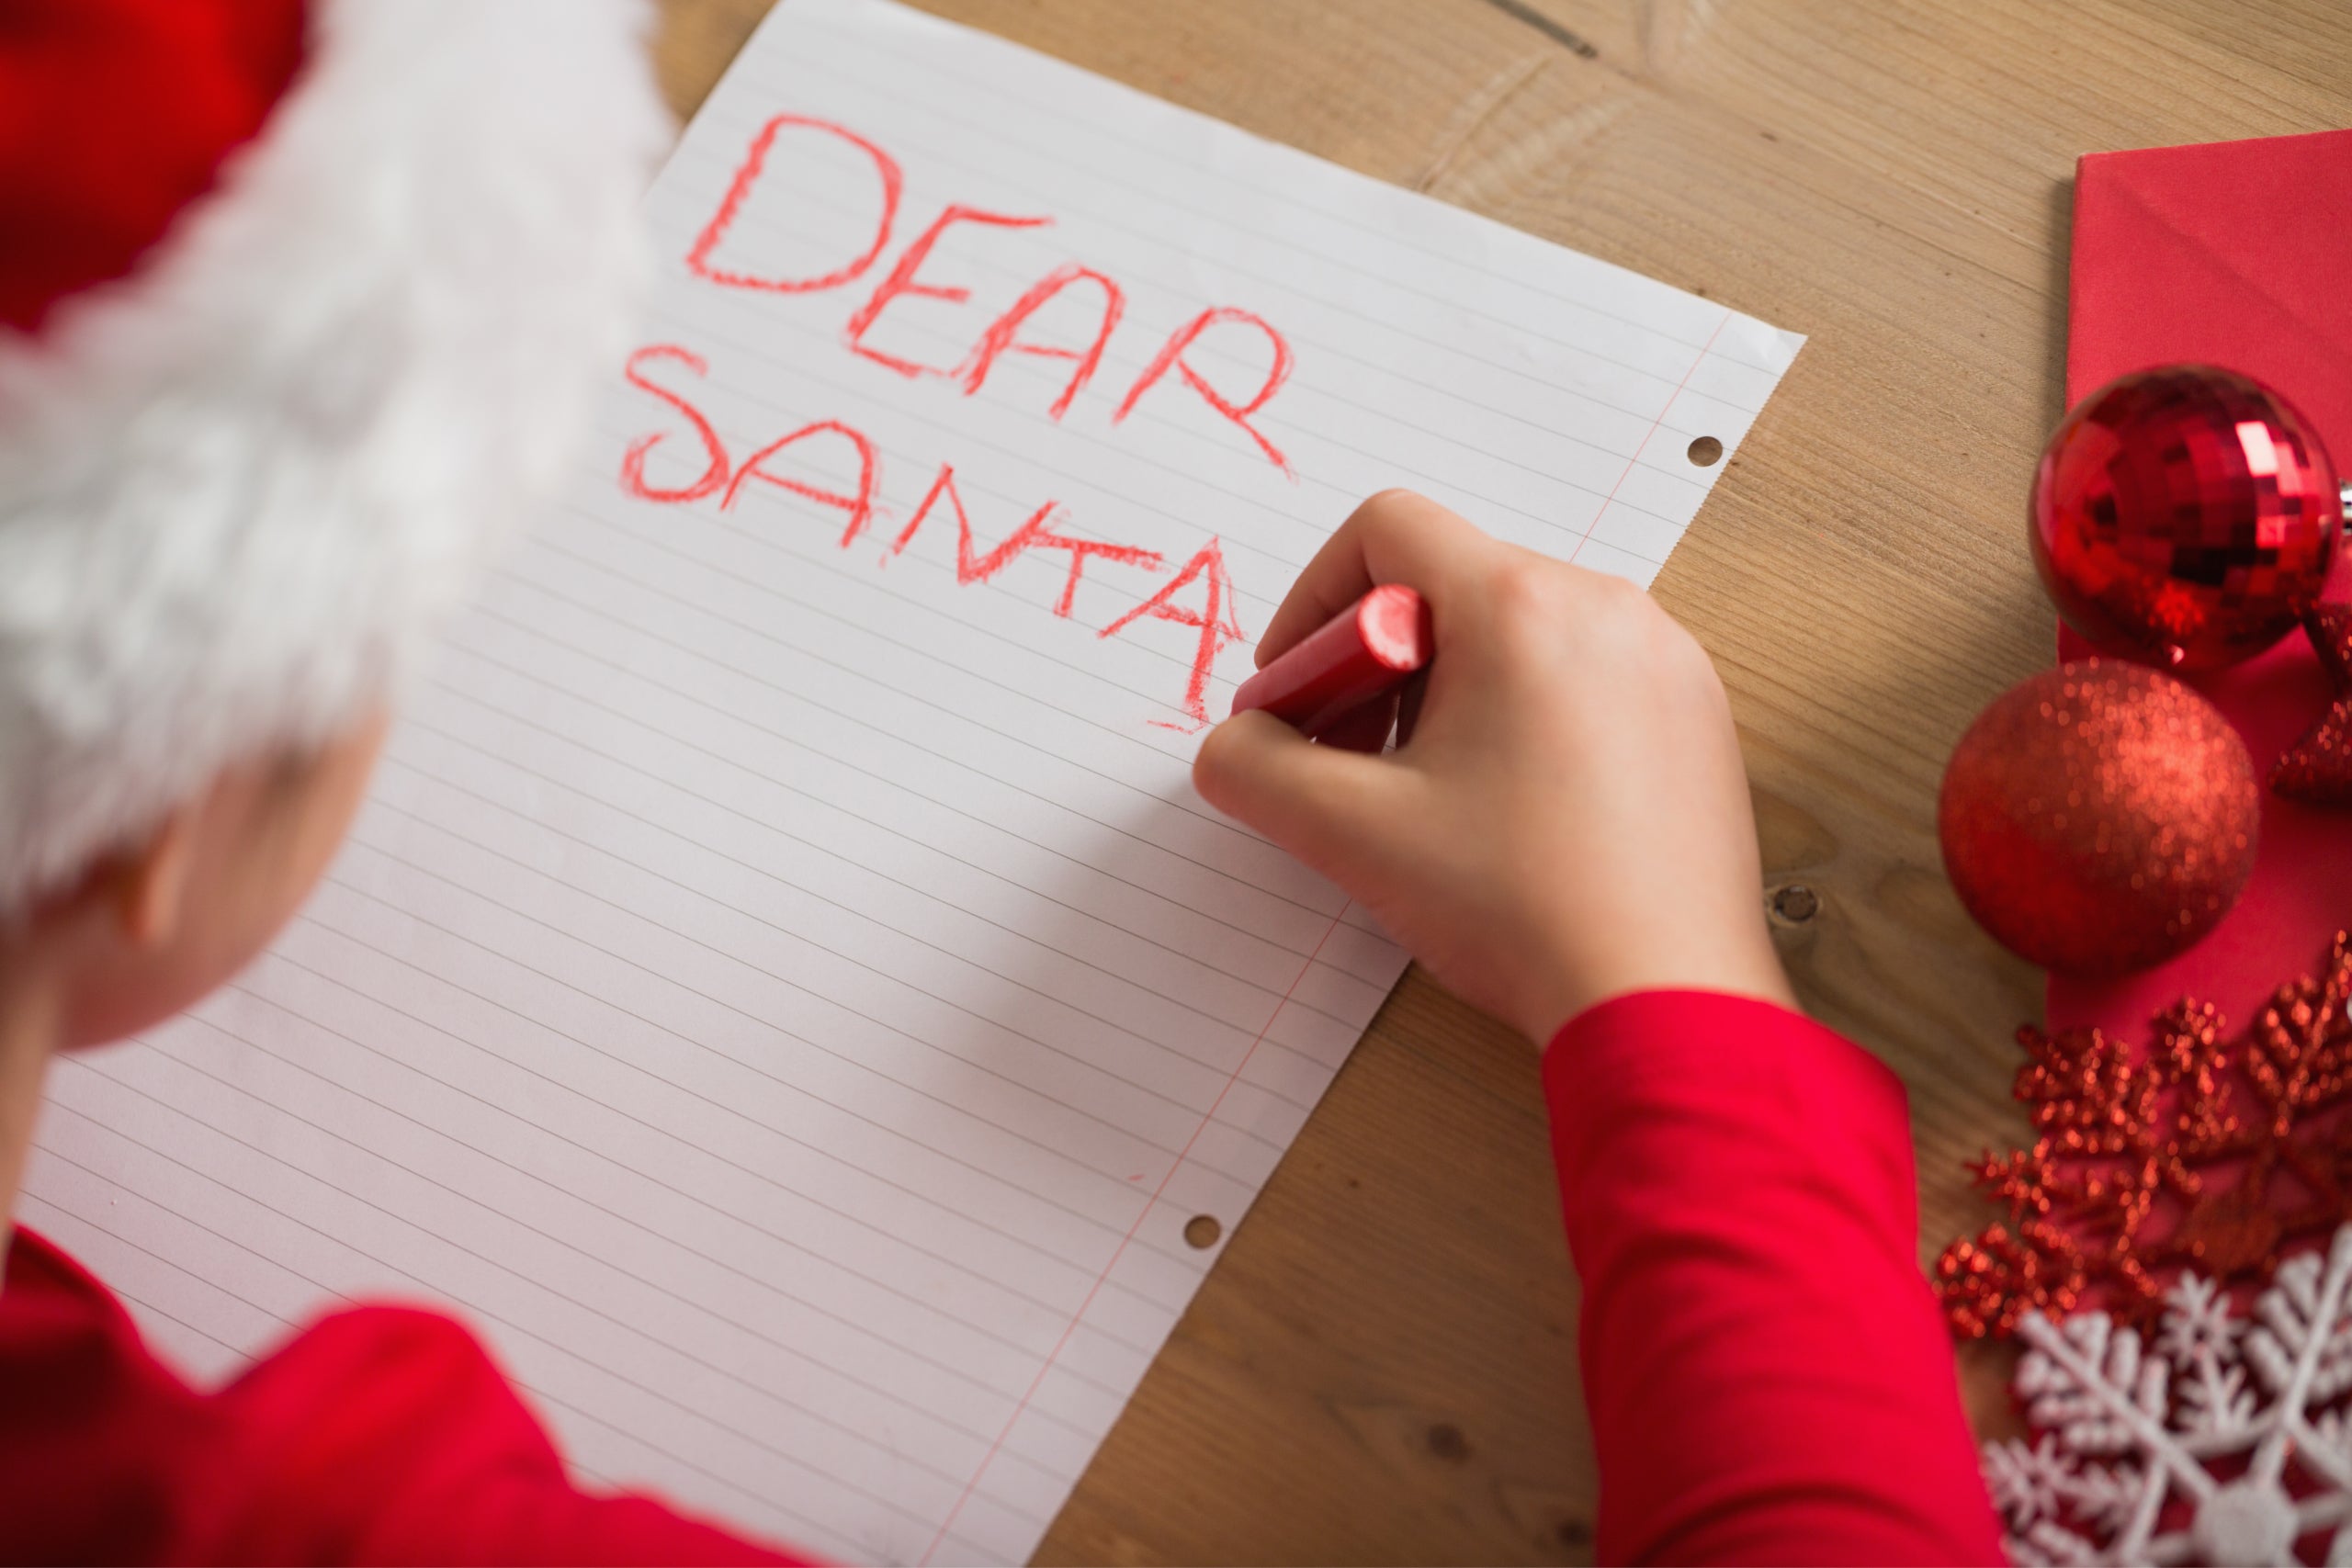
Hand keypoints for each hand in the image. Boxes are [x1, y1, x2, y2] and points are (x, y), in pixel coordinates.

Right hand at [1194, 490, 1792, 1045]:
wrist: (1665, 1002)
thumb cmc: (1526, 910)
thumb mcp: (1354, 834)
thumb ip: (1257, 770)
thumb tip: (1234, 746)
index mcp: (1522, 607)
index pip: (1387, 530)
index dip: (1312, 603)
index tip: (1296, 691)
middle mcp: (1606, 608)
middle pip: (1452, 582)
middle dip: (1376, 661)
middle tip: (1345, 754)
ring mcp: (1664, 661)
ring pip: (1518, 631)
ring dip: (1446, 690)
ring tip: (1425, 791)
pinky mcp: (1695, 716)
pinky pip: (1584, 675)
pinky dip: (1522, 715)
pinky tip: (1504, 809)